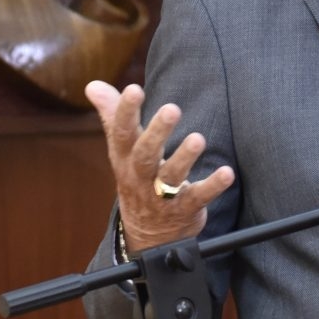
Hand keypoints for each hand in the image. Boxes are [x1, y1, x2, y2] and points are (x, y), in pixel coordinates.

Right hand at [87, 80, 235, 253]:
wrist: (147, 234)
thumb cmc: (137, 178)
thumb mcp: (122, 150)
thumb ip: (112, 115)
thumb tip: (93, 85)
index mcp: (125, 158)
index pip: (121, 133)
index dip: (125, 111)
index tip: (134, 88)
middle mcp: (140, 177)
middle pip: (145, 155)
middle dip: (157, 133)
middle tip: (172, 109)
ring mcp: (161, 196)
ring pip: (170, 178)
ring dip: (184, 158)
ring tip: (198, 139)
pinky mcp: (184, 209)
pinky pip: (198, 198)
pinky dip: (212, 186)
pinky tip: (226, 173)